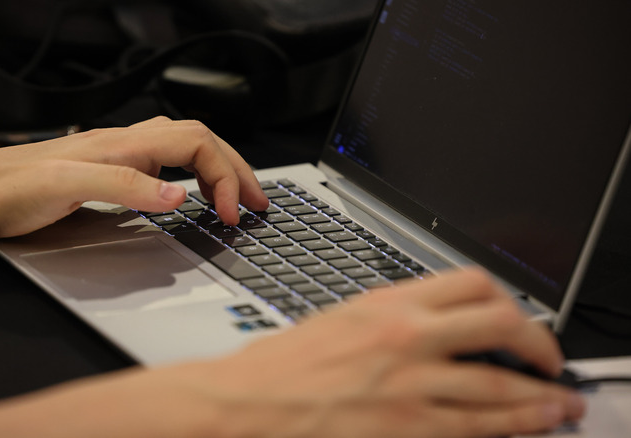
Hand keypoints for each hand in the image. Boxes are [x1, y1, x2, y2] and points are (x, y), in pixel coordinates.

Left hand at [0, 117, 268, 236]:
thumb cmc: (8, 191)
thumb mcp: (66, 188)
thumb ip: (125, 187)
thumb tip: (180, 194)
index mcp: (125, 145)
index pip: (198, 145)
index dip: (224, 177)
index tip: (232, 214)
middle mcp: (127, 145)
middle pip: (201, 141)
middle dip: (236, 170)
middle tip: (258, 202)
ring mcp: (120, 157)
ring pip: (186, 148)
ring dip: (219, 169)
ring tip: (238, 195)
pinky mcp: (110, 172)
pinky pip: (167, 163)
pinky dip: (193, 175)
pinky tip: (190, 193)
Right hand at [161, 269, 584, 437]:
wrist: (249, 402)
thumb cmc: (284, 363)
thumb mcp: (342, 319)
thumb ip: (395, 318)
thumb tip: (439, 326)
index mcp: (388, 304)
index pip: (472, 283)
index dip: (509, 301)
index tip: (517, 318)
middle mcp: (407, 339)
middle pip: (502, 325)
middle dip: (541, 346)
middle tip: (551, 362)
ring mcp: (412, 386)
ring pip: (501, 386)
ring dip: (541, 398)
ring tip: (559, 405)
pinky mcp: (409, 428)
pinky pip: (476, 428)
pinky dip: (510, 429)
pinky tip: (524, 429)